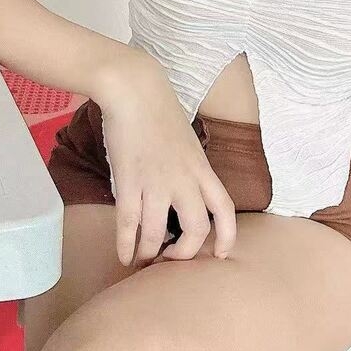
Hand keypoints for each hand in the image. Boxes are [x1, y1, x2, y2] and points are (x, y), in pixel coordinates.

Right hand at [96, 58, 236, 268]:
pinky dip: (125, 246)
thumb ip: (191, 170)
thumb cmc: (160, 113)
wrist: (136, 90)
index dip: (227, 237)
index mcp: (203, 169)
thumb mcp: (188, 144)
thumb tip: (188, 194)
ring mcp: (156, 181)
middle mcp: (185, 179)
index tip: (219, 255)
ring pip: (157, 233)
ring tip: (143, 260)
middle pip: (196, 229)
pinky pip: (129, 224)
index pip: (225, 210)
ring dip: (149, 254)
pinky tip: (123, 256)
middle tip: (170, 258)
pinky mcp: (129, 180)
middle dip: (183, 253)